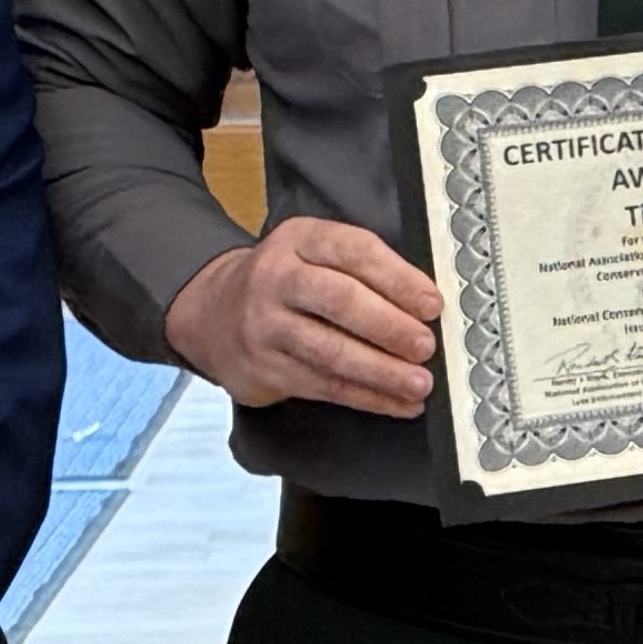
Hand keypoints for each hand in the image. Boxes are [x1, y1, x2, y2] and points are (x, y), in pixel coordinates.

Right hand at [166, 218, 441, 416]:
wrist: (211, 313)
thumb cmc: (286, 282)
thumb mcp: (314, 253)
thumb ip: (363, 270)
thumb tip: (426, 307)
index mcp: (300, 240)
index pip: (354, 251)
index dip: (398, 278)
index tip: (432, 304)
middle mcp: (277, 277)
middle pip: (339, 300)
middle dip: (389, 326)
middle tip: (426, 345)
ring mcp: (265, 325)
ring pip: (330, 351)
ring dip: (381, 371)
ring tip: (419, 384)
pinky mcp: (264, 368)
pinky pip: (323, 386)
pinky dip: (366, 397)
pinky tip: (397, 403)